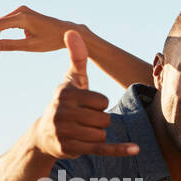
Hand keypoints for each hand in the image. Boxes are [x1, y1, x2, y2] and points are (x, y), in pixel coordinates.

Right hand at [0, 5, 75, 58]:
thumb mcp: (32, 46)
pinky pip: (8, 24)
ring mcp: (21, 11)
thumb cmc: (52, 40)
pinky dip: (2, 34)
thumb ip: (12, 45)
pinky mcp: (23, 15)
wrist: (67, 32)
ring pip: (1, 24)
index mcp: (23, 18)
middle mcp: (20, 11)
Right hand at [30, 31, 138, 158]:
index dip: (99, 104)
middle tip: (84, 120)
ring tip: (82, 131)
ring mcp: (66, 132)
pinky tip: (136, 149)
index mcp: (65, 94)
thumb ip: (77, 59)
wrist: (44, 135)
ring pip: (103, 133)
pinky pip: (102, 149)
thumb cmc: (64, 103)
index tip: (86, 105)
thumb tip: (72, 31)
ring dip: (98, 134)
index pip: (102, 101)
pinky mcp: (72, 148)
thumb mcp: (71, 81)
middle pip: (104, 118)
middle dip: (100, 120)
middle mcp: (62, 112)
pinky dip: (120, 149)